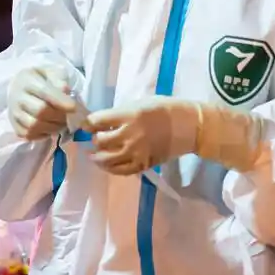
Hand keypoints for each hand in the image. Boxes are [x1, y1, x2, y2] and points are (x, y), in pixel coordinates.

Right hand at [6, 66, 78, 140]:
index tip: (74, 107)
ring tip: (61, 123)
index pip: (44, 91)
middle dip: (59, 116)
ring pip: (34, 126)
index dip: (60, 101)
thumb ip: (59, 78)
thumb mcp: (51, 71)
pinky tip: (50, 128)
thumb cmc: (40, 79)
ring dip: (53, 127)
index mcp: (27, 80)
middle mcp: (18, 97)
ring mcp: (14, 113)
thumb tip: (65, 91)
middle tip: (69, 116)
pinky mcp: (15, 126)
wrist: (20, 87)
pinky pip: (29, 135)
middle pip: (40, 111)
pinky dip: (43, 135)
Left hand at [84, 96, 200, 175]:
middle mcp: (130, 135)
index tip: (85, 124)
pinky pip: (120, 171)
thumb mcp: (140, 103)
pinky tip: (107, 164)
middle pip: (100, 141)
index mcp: (128, 115)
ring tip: (94, 154)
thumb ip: (120, 113)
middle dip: (94, 139)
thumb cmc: (164, 109)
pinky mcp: (143, 164)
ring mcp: (136, 152)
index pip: (97, 121)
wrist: (189, 126)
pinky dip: (110, 168)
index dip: (88, 123)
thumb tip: (101, 121)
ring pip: (106, 159)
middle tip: (95, 138)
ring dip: (97, 156)